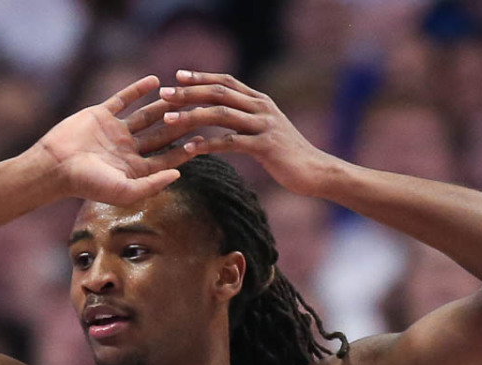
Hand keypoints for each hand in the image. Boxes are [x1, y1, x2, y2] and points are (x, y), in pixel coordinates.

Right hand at [27, 76, 198, 204]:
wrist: (55, 165)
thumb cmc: (88, 184)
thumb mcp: (124, 191)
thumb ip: (152, 184)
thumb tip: (178, 175)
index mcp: (136, 169)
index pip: (166, 158)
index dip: (185, 151)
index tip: (203, 141)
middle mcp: (129, 150)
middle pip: (161, 135)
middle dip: (180, 125)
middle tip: (199, 113)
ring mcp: (116, 131)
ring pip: (146, 116)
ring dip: (163, 106)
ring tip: (182, 94)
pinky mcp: (101, 114)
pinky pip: (123, 99)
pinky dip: (138, 89)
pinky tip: (154, 80)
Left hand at [157, 72, 334, 194]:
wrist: (316, 172)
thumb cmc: (289, 156)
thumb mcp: (269, 130)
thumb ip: (249, 119)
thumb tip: (226, 115)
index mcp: (260, 101)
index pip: (226, 81)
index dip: (201, 77)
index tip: (177, 76)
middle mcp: (261, 108)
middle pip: (219, 93)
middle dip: (189, 92)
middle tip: (164, 94)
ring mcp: (264, 126)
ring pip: (221, 114)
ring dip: (192, 115)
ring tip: (170, 119)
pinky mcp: (265, 147)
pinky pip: (230, 142)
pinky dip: (208, 145)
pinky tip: (190, 149)